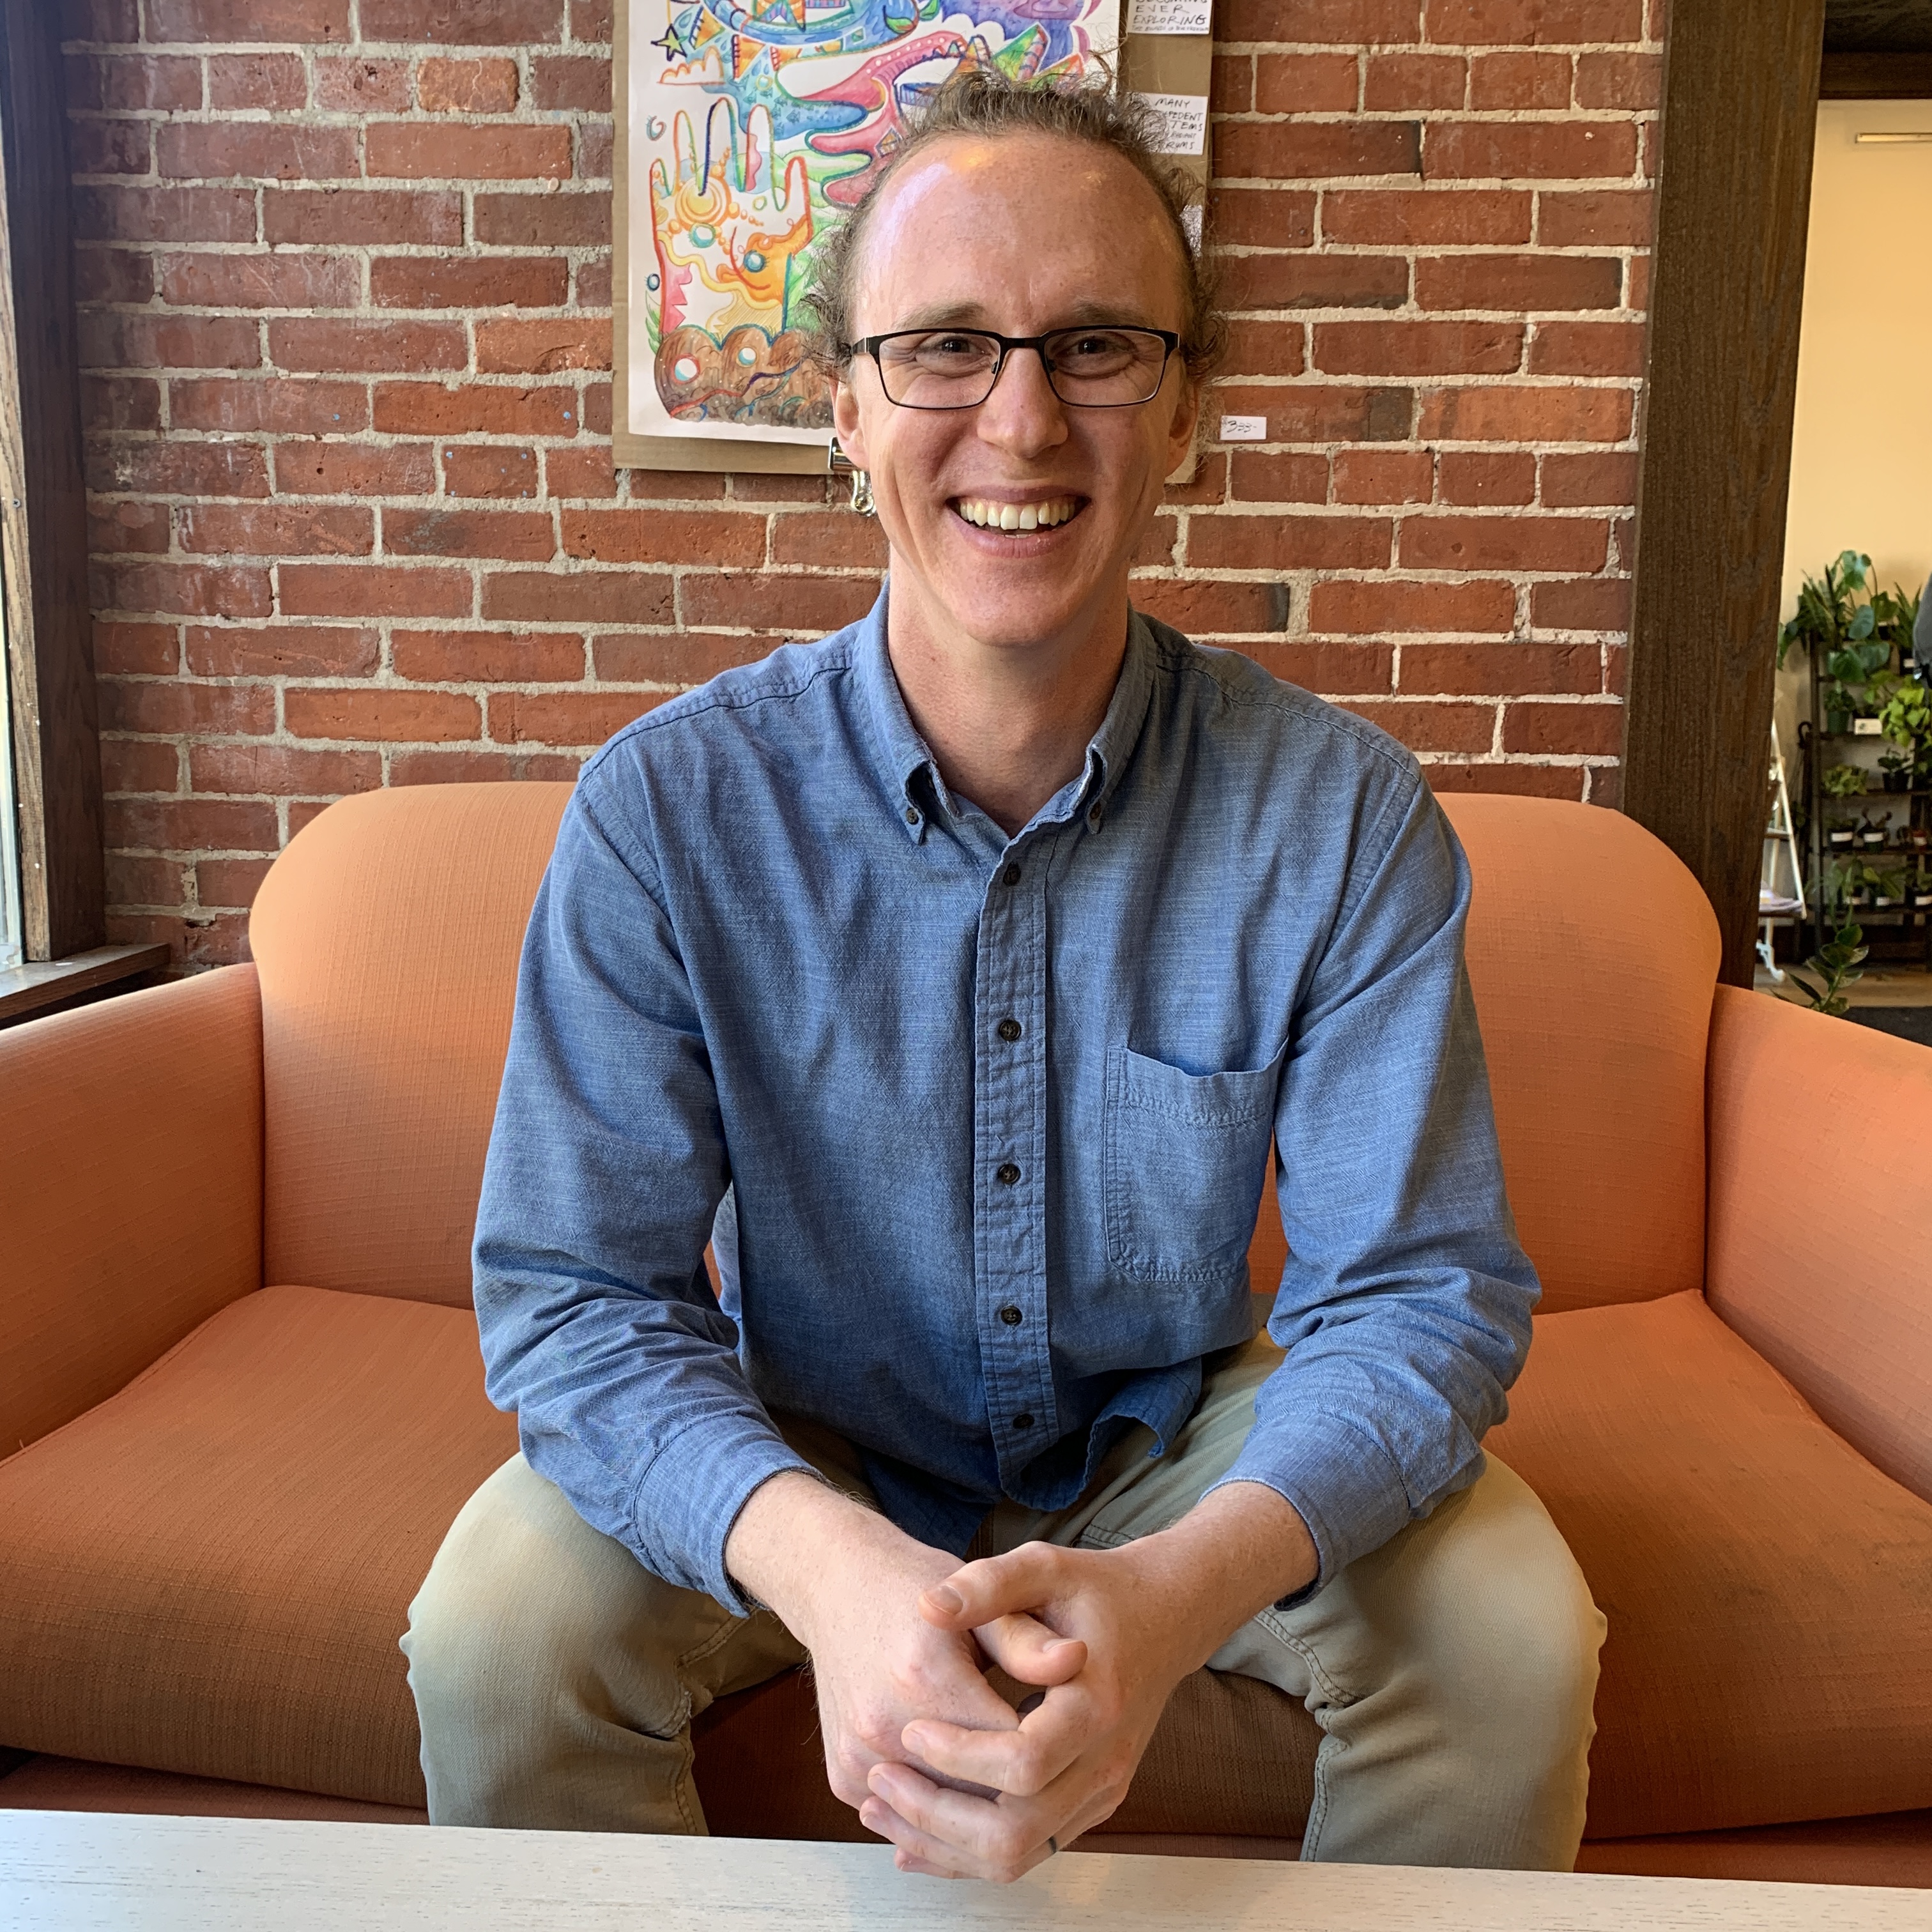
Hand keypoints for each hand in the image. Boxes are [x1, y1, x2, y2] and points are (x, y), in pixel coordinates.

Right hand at [724, 1475, 1086, 1820]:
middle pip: (978, 1794)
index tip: (1070, 1735)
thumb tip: (1077, 1659)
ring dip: (981, 1804)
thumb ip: (1026, 1639)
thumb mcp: (977, 1597)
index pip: (1012, 1749)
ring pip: (945, 1814)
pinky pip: (908, 1815)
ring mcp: (859, 1757)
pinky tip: (961, 1771)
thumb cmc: (912, 1585)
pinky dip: (939, 1801)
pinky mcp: (844, 1776)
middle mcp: (884, 1723)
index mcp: (925, 1675)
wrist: (836, 1585)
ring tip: (1011, 1773)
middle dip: (1019, 1787)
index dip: (1050, 1748)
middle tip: (1050, 1764)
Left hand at [862, 1482, 1317, 1882]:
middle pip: (1014, 1832)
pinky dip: (967, 1850)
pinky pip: (1026, 1851)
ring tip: (881, 1807)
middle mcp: (1105, 1763)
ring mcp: (1101, 1793)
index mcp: (1096, 1705)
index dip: (959, 1756)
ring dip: (942, 1844)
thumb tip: (928, 1606)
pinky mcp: (1089, 1805)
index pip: (1023, 1763)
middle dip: (936, 1815)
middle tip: (880, 1780)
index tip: (911, 1730)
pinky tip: (915, 1832)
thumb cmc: (1098, 1590)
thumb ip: (989, 1585)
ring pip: (1016, 1856)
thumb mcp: (1046, 1567)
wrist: (1164, 1618)